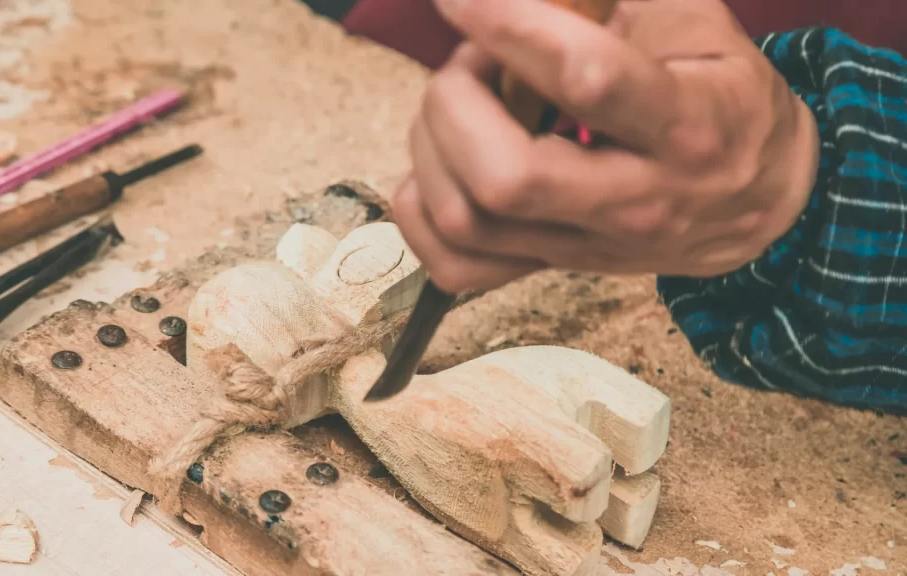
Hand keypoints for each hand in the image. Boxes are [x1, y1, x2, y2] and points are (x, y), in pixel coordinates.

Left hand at [392, 0, 819, 292]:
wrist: (765, 200)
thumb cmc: (723, 99)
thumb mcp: (696, 22)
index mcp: (685, 126)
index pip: (585, 78)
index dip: (508, 25)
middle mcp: (635, 200)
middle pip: (506, 177)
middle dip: (457, 103)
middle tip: (472, 62)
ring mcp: (589, 245)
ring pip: (468, 220)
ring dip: (433, 148)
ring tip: (459, 106)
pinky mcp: (555, 267)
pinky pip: (457, 265)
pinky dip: (423, 211)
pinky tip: (443, 163)